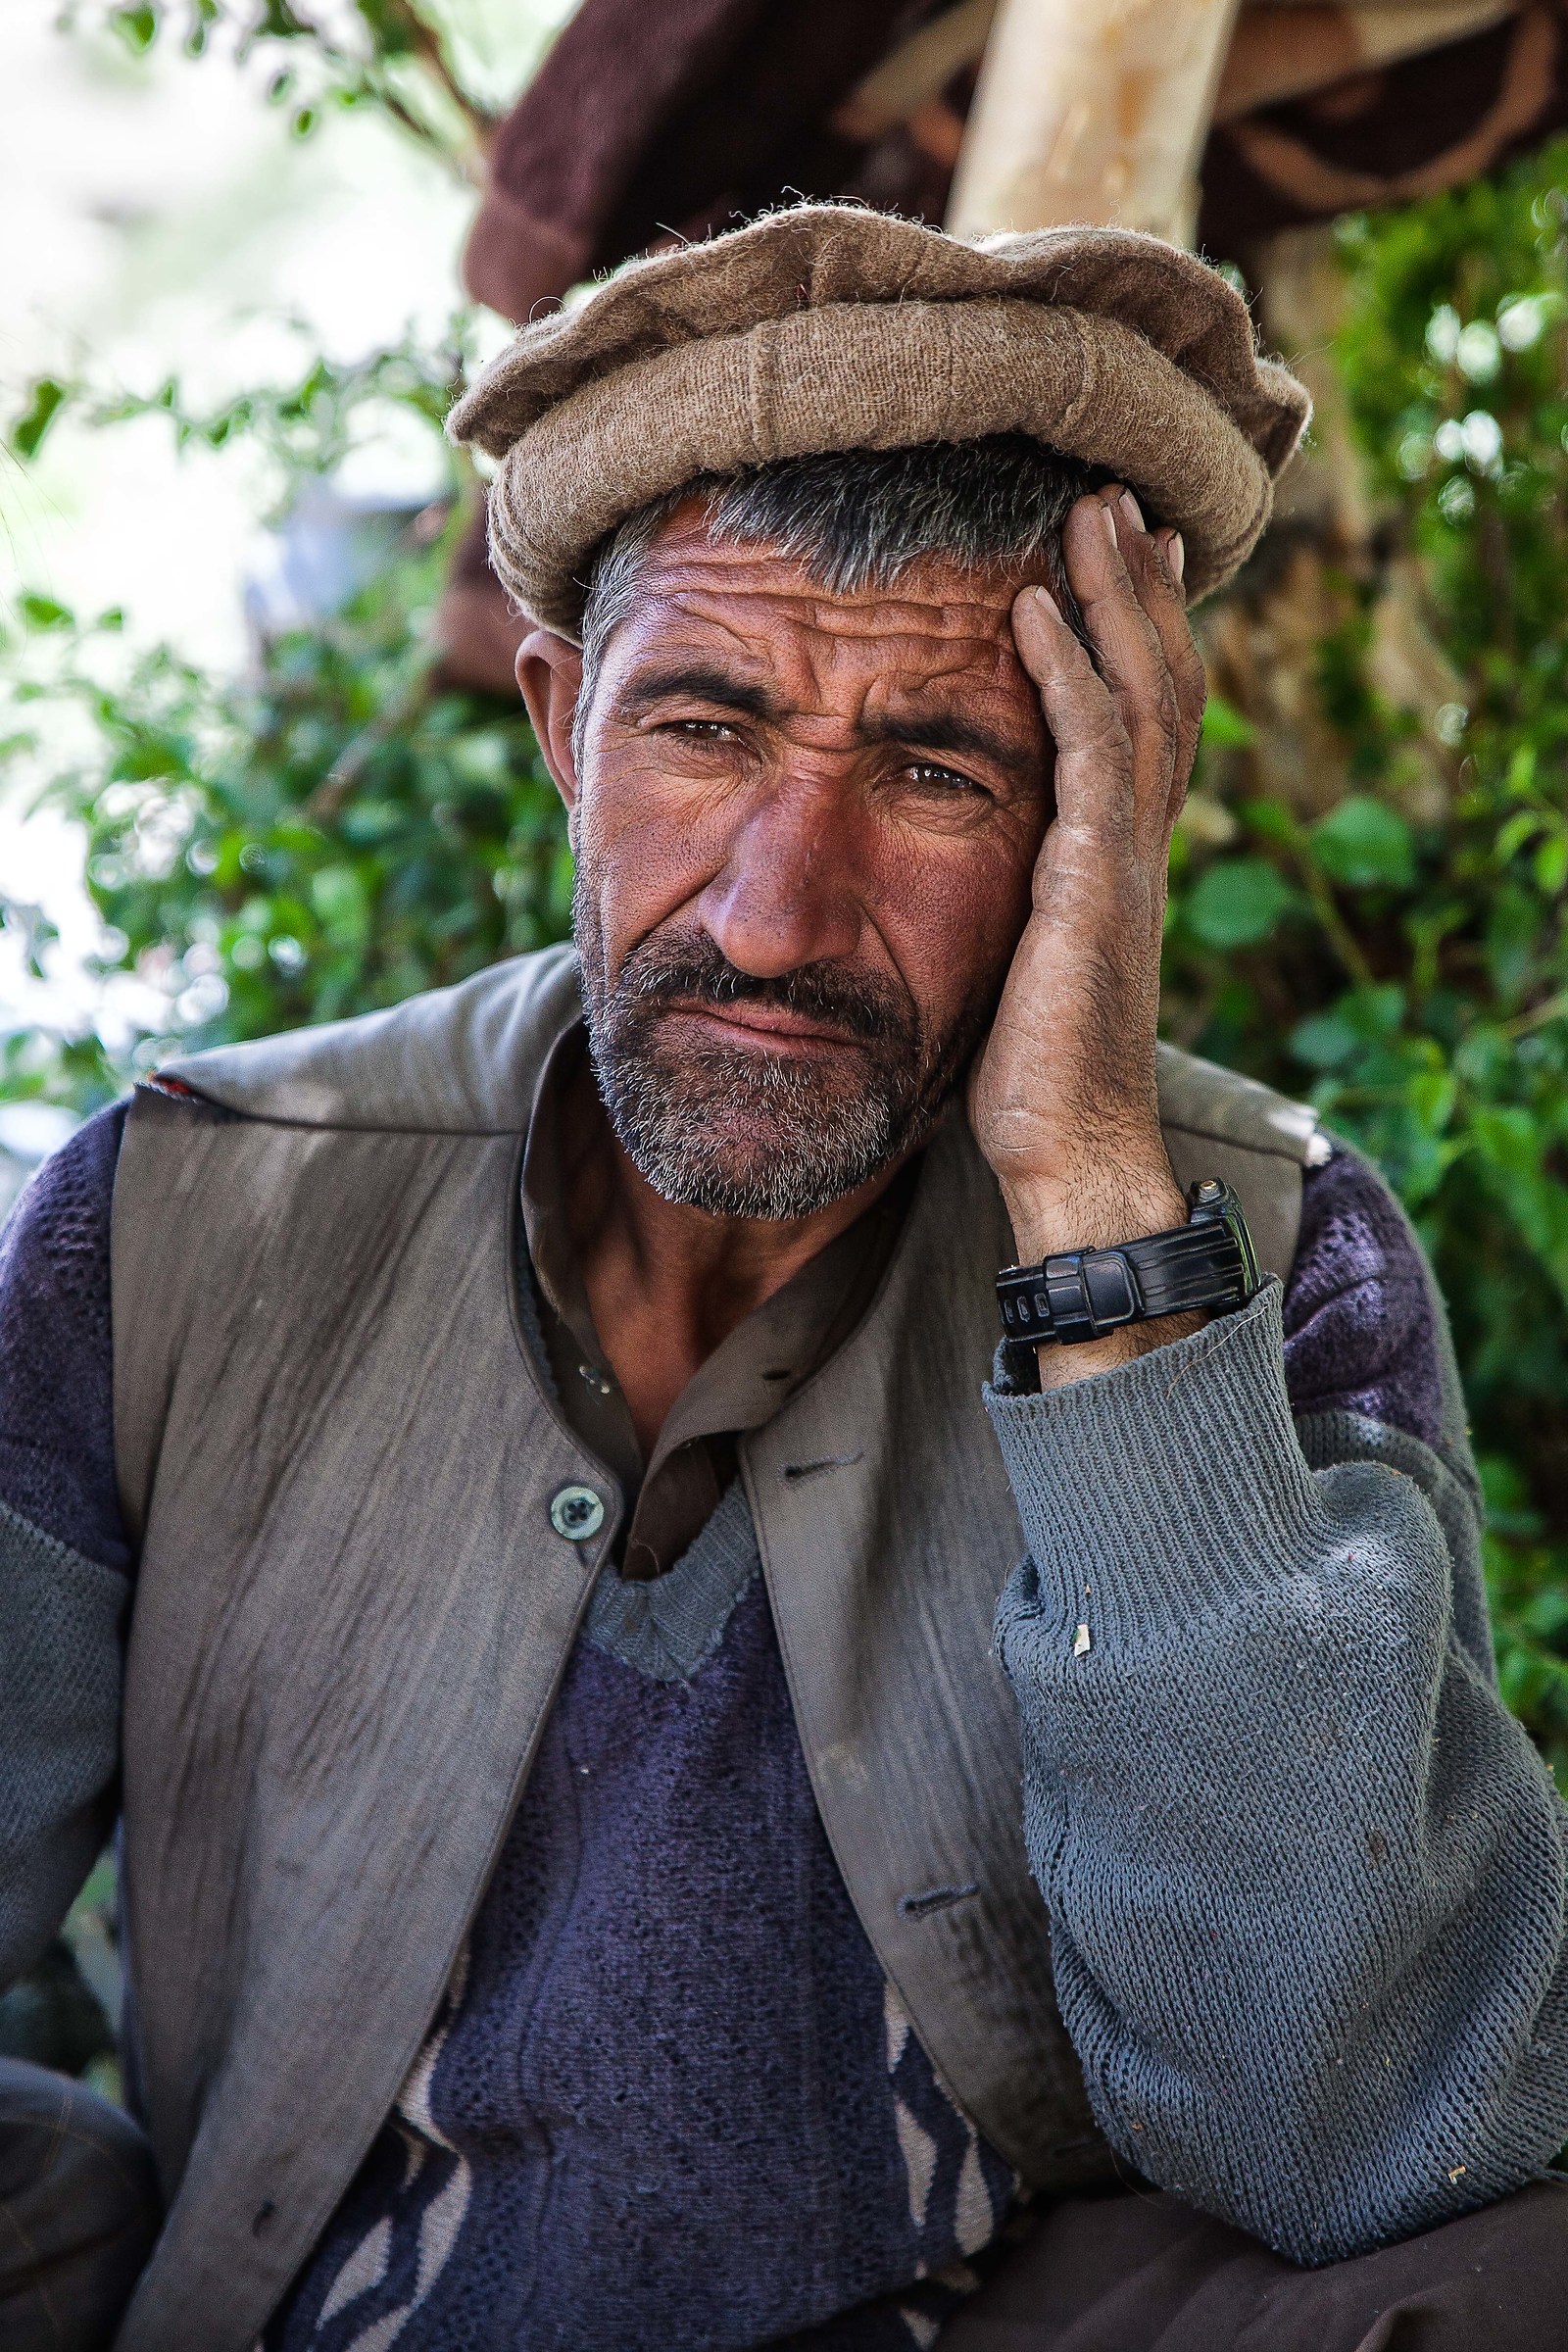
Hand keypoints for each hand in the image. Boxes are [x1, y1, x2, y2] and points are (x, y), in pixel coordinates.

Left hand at [967, 489, 1207, 1380]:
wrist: (1071, 1154)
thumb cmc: (1032, 1076)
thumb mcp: (1013, 961)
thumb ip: (1008, 895)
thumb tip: (959, 866)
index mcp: (1115, 858)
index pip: (1136, 720)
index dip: (1133, 636)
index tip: (1116, 559)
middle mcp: (1133, 843)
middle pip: (1157, 683)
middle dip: (1139, 589)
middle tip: (1119, 500)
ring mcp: (1122, 858)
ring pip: (1137, 694)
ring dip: (1113, 598)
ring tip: (1091, 514)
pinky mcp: (1092, 881)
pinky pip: (1084, 753)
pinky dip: (1063, 674)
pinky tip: (1030, 610)